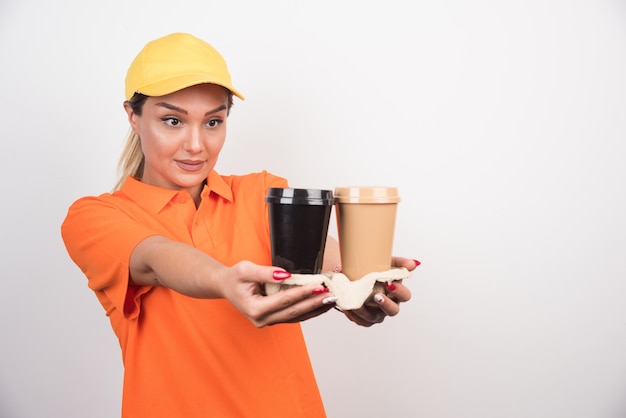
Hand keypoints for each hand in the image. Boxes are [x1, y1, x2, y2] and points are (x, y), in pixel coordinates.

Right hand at [217, 261, 337, 326]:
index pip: (284, 300)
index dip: (303, 292)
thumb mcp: (245, 269)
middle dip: (314, 303)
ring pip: (296, 317)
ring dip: (314, 309)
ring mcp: (268, 322)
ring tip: (331, 300)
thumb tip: (285, 275)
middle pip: (294, 311)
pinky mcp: (273, 319)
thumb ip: (265, 273)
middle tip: (331, 294)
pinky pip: (294, 316)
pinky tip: (320, 305)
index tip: (318, 285)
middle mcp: (262, 320)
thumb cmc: (235, 277)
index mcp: (255, 309)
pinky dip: (308, 311)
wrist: (226, 286)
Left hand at [340, 257, 418, 326]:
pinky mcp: (364, 319)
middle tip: (376, 296)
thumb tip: (414, 264)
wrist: (352, 274)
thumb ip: (400, 263)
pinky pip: (361, 321)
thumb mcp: (386, 262)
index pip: (405, 296)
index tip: (388, 283)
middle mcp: (389, 305)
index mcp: (396, 293)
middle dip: (385, 304)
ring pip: (374, 318)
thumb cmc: (372, 269)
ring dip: (365, 311)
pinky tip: (349, 307)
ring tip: (357, 303)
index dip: (399, 291)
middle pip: (393, 311)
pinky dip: (354, 315)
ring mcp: (377, 314)